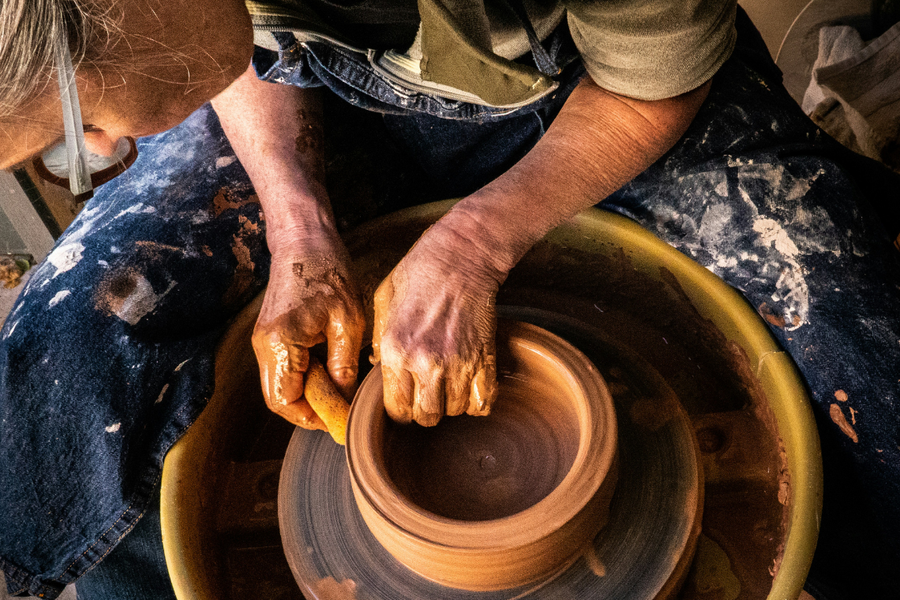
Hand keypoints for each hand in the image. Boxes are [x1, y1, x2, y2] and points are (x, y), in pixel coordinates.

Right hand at [252, 236, 364, 428]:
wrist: (304, 239)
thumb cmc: (328, 272)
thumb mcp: (348, 322)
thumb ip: (344, 366)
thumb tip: (345, 400)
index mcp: (281, 343)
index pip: (286, 402)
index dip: (312, 417)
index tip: (338, 419)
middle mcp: (263, 346)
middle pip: (279, 399)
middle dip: (309, 410)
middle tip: (341, 407)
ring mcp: (263, 341)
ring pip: (280, 386)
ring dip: (307, 393)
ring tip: (338, 385)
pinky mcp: (269, 335)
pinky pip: (283, 370)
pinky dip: (304, 377)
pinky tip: (329, 366)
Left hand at [372, 221, 503, 425]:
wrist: (461, 256)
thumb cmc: (419, 272)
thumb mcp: (383, 302)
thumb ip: (379, 341)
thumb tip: (379, 368)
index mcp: (395, 350)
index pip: (396, 410)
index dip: (400, 409)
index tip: (405, 398)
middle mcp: (425, 363)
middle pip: (426, 417)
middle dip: (425, 409)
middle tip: (427, 391)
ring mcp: (457, 364)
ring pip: (454, 412)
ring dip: (451, 403)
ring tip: (448, 382)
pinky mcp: (485, 359)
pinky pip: (483, 403)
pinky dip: (477, 401)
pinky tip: (470, 387)